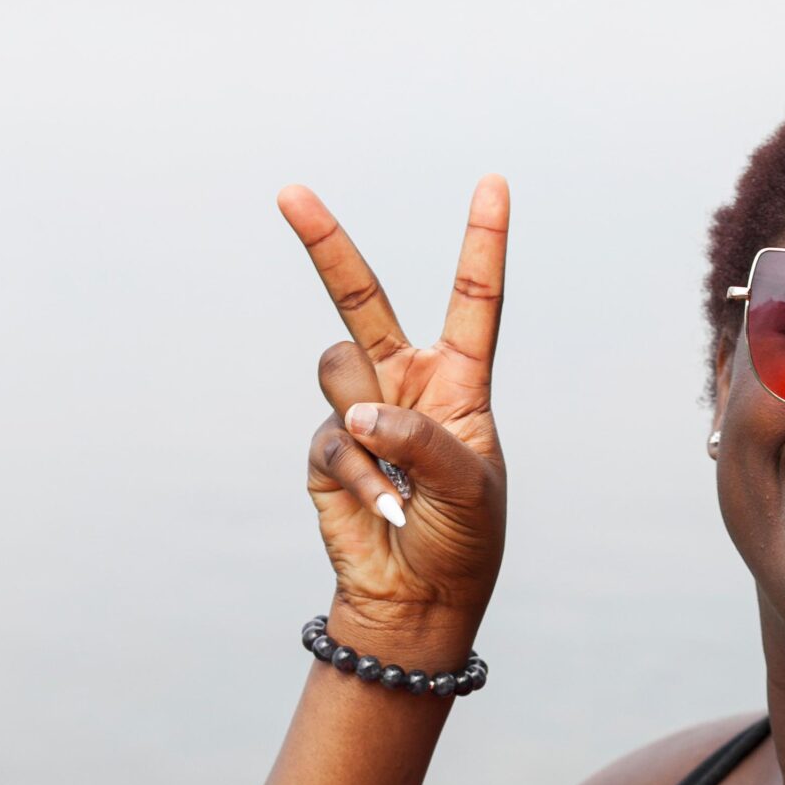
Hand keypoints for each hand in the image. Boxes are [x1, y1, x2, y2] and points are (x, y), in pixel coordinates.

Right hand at [279, 174, 509, 633]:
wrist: (418, 601)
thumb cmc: (462, 542)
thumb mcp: (468, 488)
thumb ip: (422, 441)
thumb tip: (359, 414)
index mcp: (458, 382)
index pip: (473, 302)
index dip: (482, 243)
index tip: (494, 184)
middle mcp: (404, 386)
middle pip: (361, 299)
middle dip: (324, 244)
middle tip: (290, 193)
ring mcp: (360, 415)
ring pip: (338, 371)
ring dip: (366, 424)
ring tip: (398, 481)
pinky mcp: (327, 451)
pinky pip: (332, 439)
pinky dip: (361, 479)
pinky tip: (386, 511)